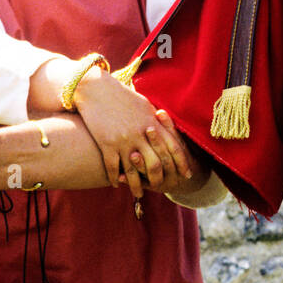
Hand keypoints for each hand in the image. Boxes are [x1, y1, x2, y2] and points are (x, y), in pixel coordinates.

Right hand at [71, 68, 194, 191]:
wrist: (95, 89)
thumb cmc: (121, 95)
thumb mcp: (144, 105)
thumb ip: (155, 119)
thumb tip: (164, 128)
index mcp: (153, 123)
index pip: (173, 147)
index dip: (181, 163)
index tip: (186, 174)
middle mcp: (141, 134)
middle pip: (156, 164)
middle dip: (160, 179)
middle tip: (161, 187)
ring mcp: (123, 140)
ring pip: (134, 171)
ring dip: (137, 186)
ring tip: (139, 193)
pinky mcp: (106, 144)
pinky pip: (113, 168)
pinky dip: (116, 178)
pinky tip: (116, 184)